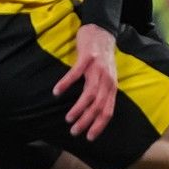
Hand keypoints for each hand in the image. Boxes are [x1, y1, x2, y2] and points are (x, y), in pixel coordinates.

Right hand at [54, 23, 118, 139]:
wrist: (101, 31)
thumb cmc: (101, 57)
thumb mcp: (106, 76)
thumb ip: (102, 92)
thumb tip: (93, 112)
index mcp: (112, 86)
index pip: (108, 111)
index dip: (99, 125)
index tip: (89, 137)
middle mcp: (107, 79)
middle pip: (99, 105)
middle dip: (87, 121)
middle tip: (74, 131)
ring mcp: (98, 69)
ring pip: (90, 93)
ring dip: (79, 108)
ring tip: (68, 118)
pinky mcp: (87, 58)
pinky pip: (76, 74)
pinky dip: (66, 84)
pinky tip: (57, 92)